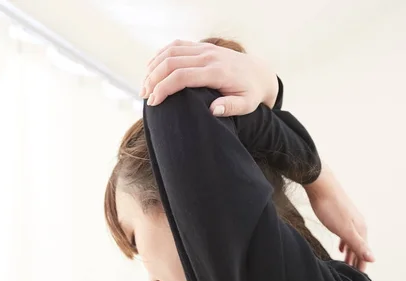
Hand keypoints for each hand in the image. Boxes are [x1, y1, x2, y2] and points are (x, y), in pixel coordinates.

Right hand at [141, 39, 277, 115]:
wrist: (260, 72)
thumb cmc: (251, 92)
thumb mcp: (247, 104)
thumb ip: (231, 107)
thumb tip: (212, 110)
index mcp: (216, 72)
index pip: (181, 76)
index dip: (163, 88)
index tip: (153, 103)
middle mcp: (208, 56)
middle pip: (171, 62)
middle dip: (152, 79)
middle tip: (145, 96)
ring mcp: (204, 49)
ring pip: (170, 51)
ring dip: (153, 67)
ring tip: (145, 86)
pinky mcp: (202, 46)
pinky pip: (176, 45)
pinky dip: (160, 55)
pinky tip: (152, 69)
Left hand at [305, 165, 374, 270]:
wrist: (321, 185)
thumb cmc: (330, 207)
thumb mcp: (344, 230)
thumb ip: (358, 244)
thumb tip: (373, 259)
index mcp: (361, 228)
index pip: (364, 251)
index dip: (362, 264)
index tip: (360, 277)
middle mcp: (358, 223)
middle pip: (359, 246)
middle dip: (356, 260)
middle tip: (352, 273)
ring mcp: (350, 218)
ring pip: (352, 240)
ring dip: (350, 252)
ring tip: (346, 263)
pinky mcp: (340, 214)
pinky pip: (345, 233)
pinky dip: (345, 242)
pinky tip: (340, 246)